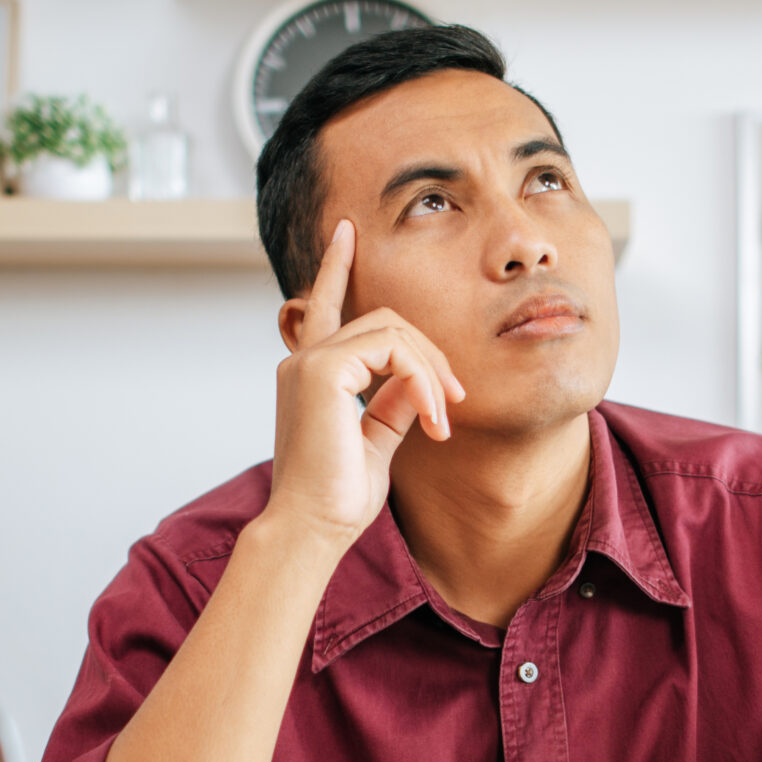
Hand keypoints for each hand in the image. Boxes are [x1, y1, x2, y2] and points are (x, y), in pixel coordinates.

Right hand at [264, 219, 464, 545]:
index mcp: (312, 373)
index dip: (336, 266)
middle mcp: (304, 359)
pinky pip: (392, 350)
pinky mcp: (322, 369)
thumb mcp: (375, 441)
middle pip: (383, 320)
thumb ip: (392, 403)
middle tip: (457, 401)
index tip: (347, 232)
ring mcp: (310, 361)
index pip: (326, 305)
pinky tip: (433, 417)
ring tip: (446, 417)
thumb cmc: (338, 497)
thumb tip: (418, 382)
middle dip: (430, 354)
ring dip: (432, 371)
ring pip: (392, 330)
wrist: (313, 529)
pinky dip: (422, 380)